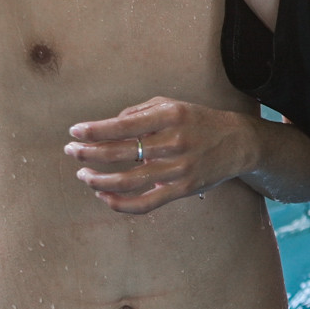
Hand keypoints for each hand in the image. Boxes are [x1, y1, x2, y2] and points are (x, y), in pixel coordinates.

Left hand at [66, 97, 259, 213]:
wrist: (238, 142)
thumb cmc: (199, 121)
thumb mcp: (173, 105)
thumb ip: (140, 111)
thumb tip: (109, 125)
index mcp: (170, 116)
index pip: (123, 124)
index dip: (95, 130)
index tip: (75, 132)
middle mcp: (174, 141)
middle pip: (121, 152)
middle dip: (89, 153)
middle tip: (71, 151)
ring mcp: (179, 168)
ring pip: (128, 180)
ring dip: (99, 180)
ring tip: (83, 176)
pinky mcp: (182, 189)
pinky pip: (145, 202)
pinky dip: (120, 203)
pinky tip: (103, 196)